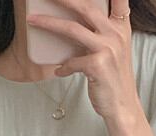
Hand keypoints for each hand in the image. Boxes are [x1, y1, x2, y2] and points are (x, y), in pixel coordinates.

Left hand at [26, 0, 137, 121]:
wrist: (122, 106)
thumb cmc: (113, 78)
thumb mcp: (114, 50)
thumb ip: (100, 33)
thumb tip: (72, 20)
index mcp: (121, 27)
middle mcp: (116, 34)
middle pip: (86, 7)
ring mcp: (108, 49)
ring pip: (72, 29)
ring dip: (49, 23)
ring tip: (33, 20)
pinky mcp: (98, 65)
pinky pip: (71, 61)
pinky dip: (63, 67)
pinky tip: (60, 71)